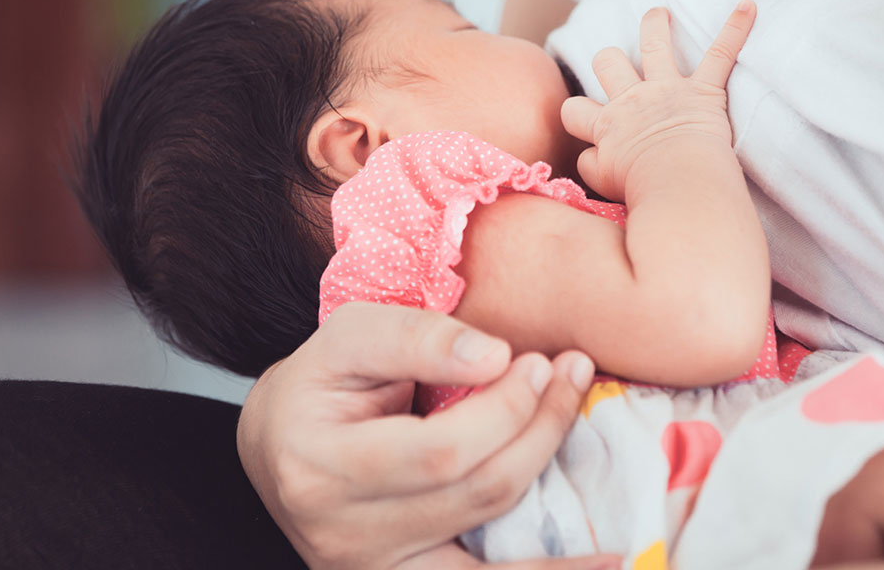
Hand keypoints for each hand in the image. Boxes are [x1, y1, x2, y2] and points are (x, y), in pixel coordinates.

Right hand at [236, 302, 619, 569]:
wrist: (278, 446)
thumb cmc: (319, 382)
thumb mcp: (349, 337)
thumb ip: (418, 337)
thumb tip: (497, 356)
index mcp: (320, 467)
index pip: (439, 452)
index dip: (504, 410)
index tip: (540, 361)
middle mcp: (342, 536)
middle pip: (474, 494)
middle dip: (539, 430)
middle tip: (571, 376)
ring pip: (490, 545)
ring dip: (550, 485)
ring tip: (589, 435)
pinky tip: (605, 564)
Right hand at [560, 1, 755, 200]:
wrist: (678, 182)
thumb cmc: (642, 189)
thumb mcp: (601, 182)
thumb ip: (591, 164)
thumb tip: (591, 154)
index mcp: (607, 125)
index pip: (575, 110)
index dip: (577, 115)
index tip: (585, 122)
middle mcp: (632, 99)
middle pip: (608, 63)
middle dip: (608, 60)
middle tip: (613, 61)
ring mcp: (668, 90)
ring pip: (654, 43)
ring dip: (655, 25)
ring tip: (658, 14)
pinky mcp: (704, 90)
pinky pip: (721, 53)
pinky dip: (735, 29)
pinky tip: (747, 6)